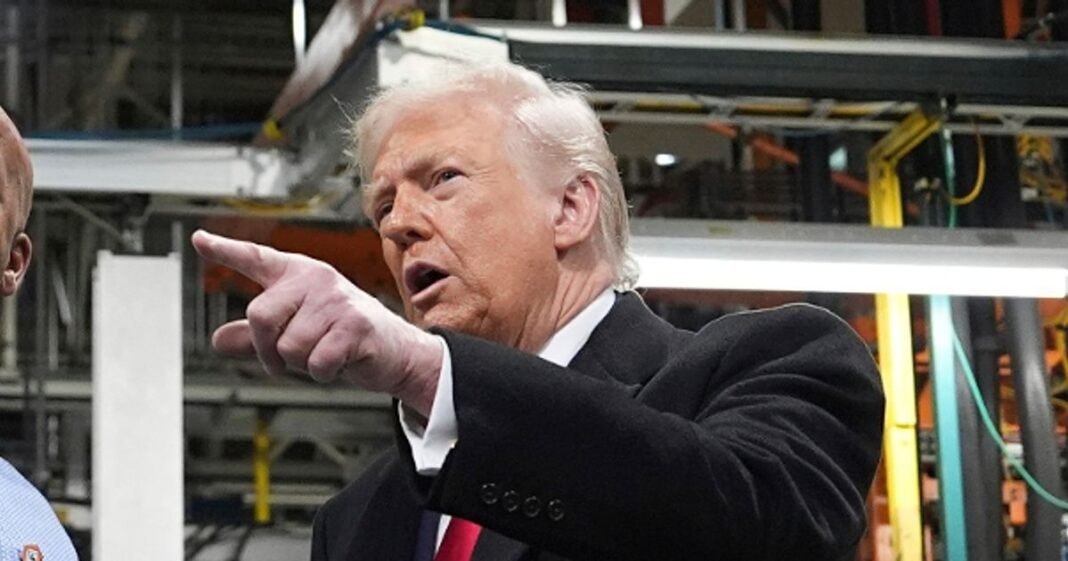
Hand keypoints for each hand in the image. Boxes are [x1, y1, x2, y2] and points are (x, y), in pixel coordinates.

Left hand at [191, 230, 442, 415]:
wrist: (395, 352)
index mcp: (298, 275)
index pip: (256, 259)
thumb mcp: (296, 334)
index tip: (199, 240)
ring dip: (301, 365)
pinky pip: (315, 361)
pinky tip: (340, 362)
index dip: (225, 251)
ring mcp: (336, 300)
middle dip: (267, 349)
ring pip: (288, 346)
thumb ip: (256, 337)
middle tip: (285, 361)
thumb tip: (219, 339)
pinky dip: (323, 373)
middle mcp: (316, 279)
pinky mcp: (354, 325)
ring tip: (323, 355)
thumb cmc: (344, 338)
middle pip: (260, 316)